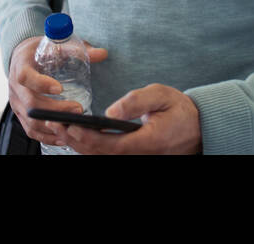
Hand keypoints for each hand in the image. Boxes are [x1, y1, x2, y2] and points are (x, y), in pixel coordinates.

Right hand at [7, 35, 107, 146]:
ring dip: (53, 125)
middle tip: (78, 109)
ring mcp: (17, 103)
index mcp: (21, 65)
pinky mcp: (21, 114)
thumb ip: (78, 49)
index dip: (41, 84)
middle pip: (31, 104)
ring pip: (31, 121)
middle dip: (55, 109)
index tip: (60, 88)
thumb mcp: (55, 44)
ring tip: (73, 123)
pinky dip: (46, 136)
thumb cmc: (39, 51)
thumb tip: (102, 54)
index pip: (25, 77)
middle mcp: (16, 86)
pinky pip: (31, 130)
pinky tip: (63, 137)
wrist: (20, 58)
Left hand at [64, 84, 201, 154]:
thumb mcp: (161, 95)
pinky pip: (108, 155)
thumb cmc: (179, 109)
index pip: (111, 145)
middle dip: (76, 141)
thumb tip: (110, 110)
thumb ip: (136, 102)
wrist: (199, 128)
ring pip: (102, 157)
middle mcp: (140, 155)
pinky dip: (90, 147)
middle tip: (55, 124)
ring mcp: (137, 158)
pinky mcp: (134, 156)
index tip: (70, 126)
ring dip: (79, 145)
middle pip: (101, 155)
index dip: (88, 138)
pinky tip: (76, 135)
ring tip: (60, 128)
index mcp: (148, 141)